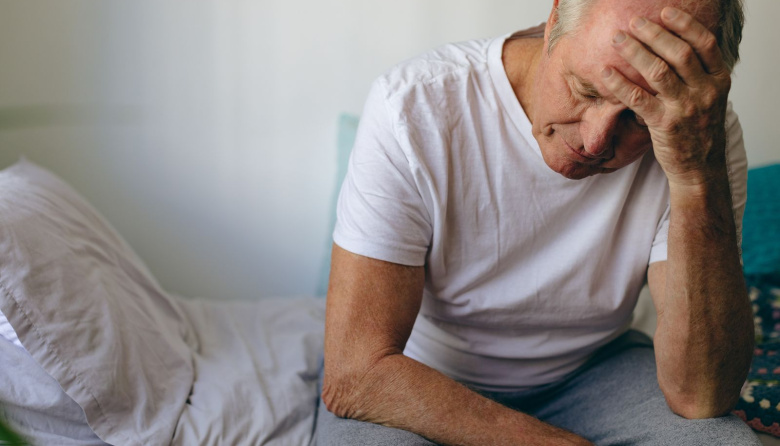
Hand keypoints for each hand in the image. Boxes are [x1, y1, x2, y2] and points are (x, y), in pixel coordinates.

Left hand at [601, 7, 731, 187]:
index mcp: (719, 81)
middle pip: (679, 54)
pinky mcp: (663, 125)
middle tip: (634, 22)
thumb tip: (672, 45)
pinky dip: (619, 83)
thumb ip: (698, 74)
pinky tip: (605, 72)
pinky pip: (637, 99)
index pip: (705, 44)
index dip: (685, 24)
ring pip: (658, 72)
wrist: (700, 168)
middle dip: (654, 34)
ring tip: (618, 39)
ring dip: (635, 52)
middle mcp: (705, 92)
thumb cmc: (699, 129)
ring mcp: (685, 109)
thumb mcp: (710, 98)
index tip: (666, 11)